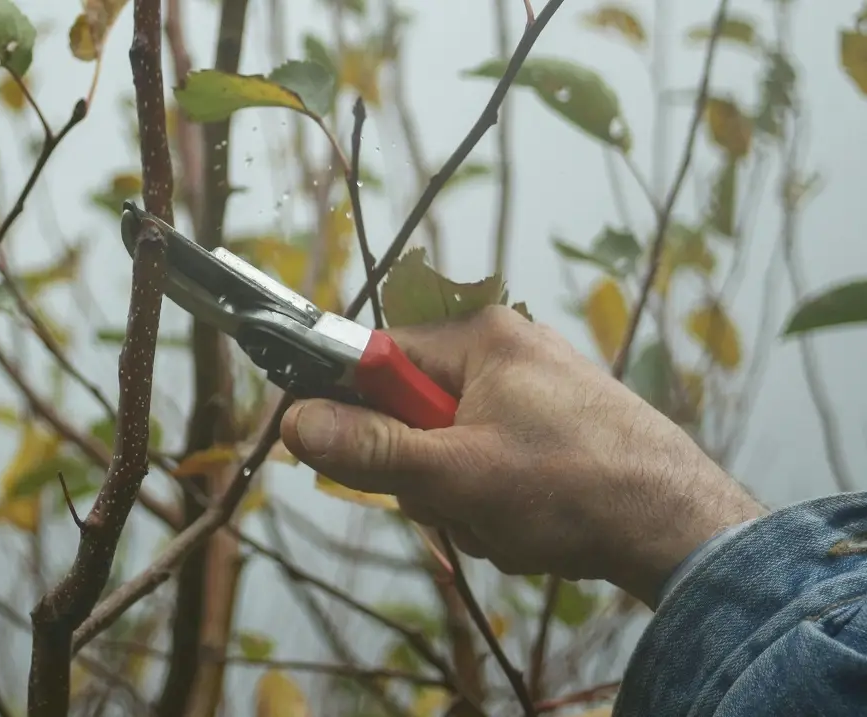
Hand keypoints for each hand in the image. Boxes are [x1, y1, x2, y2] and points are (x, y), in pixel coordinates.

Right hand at [280, 305, 765, 606]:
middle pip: (413, 411)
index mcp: (481, 337)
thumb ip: (371, 450)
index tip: (345, 453)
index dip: (353, 408)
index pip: (378, 357)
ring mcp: (534, 393)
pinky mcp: (555, 430)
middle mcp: (507, 352)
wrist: (683, 528)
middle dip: (425, 472)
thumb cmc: (574, 488)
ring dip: (461, 498)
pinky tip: (529, 525)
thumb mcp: (456, 475)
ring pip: (450, 448)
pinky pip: (490, 464)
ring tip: (506, 520)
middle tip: (459, 501)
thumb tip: (294, 422)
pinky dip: (495, 504)